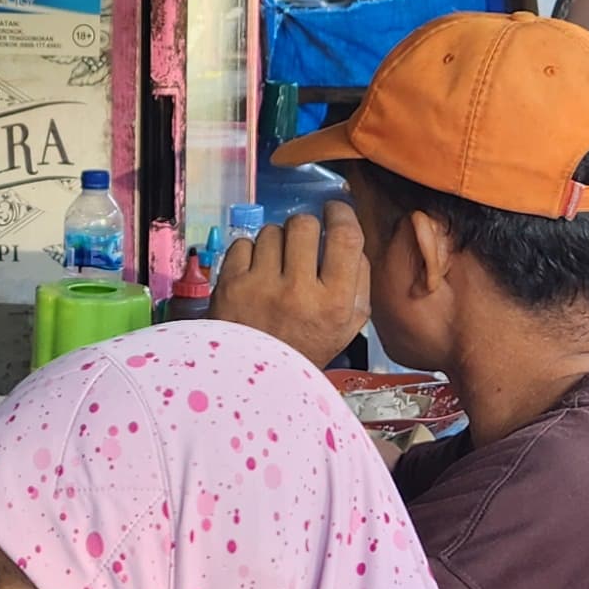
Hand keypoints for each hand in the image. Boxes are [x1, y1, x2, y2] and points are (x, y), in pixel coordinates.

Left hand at [209, 202, 369, 365]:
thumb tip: (349, 236)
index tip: (335, 210)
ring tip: (276, 267)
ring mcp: (262, 287)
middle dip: (304, 228)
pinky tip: (254, 275)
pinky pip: (243, 243)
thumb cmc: (304, 348)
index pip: (346, 237)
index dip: (341, 214)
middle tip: (301, 244)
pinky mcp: (230, 285)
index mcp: (335, 303)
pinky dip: (249, 254)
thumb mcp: (347, 325)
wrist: (255, 379)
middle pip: (304, 225)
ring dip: (276, 242)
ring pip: (272, 232)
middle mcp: (299, 292)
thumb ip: (358, 281)